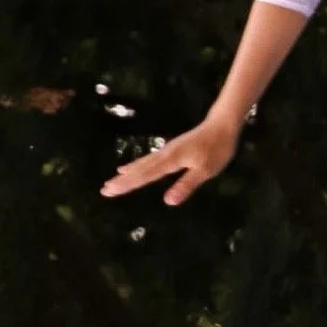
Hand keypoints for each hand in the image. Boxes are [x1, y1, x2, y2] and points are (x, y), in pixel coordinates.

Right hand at [101, 115, 240, 206]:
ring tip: (111, 180)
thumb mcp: (206, 170)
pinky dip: (136, 166)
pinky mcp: (171, 150)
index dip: (128, 184)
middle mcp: (165, 154)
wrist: (222, 124)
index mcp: (172, 160)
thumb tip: (167, 202)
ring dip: (127, 173)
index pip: (146, 175)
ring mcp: (167, 151)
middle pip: (140, 169)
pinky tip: (129, 168)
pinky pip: (148, 160)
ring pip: (142, 163)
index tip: (110, 191)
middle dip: (122, 180)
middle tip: (104, 190)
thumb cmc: (217, 148)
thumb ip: (187, 184)